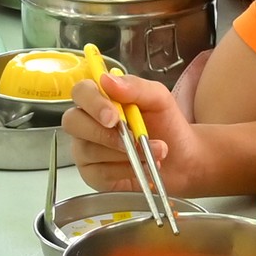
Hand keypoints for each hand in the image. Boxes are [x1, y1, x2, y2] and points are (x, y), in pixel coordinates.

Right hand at [60, 70, 197, 194]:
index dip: (92, 103)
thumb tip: (108, 80)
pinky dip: (125, 170)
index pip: (81, 92)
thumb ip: (135, 87)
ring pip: (89, 150)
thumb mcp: (159, 99)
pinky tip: (143, 166)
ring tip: (154, 151)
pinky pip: (100, 173)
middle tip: (132, 139)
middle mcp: (87, 123)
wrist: (182, 158)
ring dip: (126, 152)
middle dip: (104, 133)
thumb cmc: (166, 125)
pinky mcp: (93, 174)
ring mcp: (86, 149)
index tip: (113, 115)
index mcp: (100, 99)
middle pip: (73, 122)